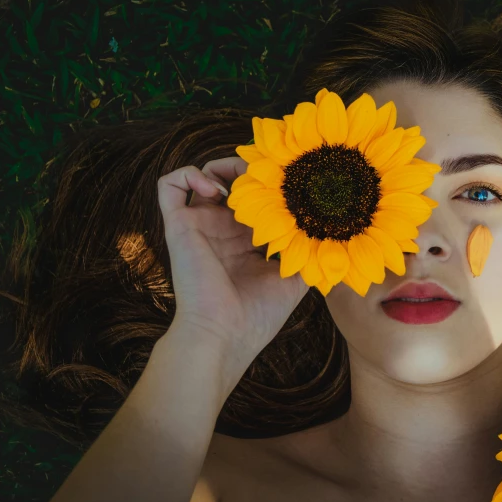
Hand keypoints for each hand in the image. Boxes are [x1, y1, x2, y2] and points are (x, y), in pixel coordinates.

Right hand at [157, 156, 308, 367]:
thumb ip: (310, 251)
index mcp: (248, 240)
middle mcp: (223, 229)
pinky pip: (169, 184)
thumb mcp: (296, 279)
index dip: (269, 184)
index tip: (289, 180)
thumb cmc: (259, 315)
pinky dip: (188, 173)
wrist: (225, 335)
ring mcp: (201, 225)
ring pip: (202, 175)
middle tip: (267, 172)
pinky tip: (215, 190)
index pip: (256, 198)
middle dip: (249, 169)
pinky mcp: (179, 225)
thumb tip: (333, 228)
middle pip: (231, 181)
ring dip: (221, 166)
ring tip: (241, 181)